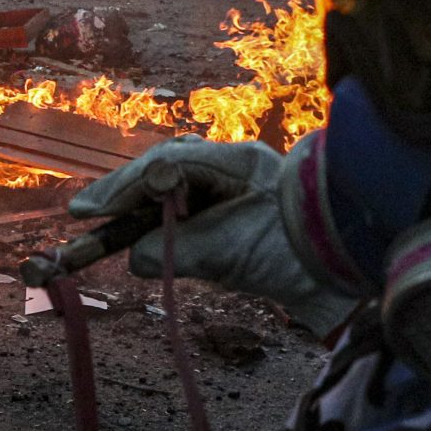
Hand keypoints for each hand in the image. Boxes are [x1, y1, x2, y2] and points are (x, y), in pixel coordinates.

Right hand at [69, 137, 358, 336]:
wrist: (348, 268)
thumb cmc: (297, 255)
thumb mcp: (232, 254)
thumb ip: (179, 250)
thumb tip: (136, 258)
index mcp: (235, 162)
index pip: (163, 165)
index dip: (121, 188)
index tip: (86, 211)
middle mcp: (231, 164)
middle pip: (161, 167)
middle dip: (122, 191)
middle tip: (83, 213)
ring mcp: (233, 183)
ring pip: (170, 182)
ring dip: (139, 202)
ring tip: (107, 221)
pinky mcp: (234, 208)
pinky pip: (186, 204)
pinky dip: (161, 218)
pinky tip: (146, 232)